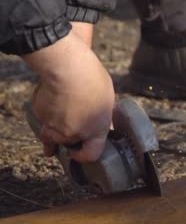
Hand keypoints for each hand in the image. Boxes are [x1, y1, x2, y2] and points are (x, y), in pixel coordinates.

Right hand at [22, 31, 114, 162]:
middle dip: (68, 135)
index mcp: (96, 130)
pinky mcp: (40, 115)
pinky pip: (43, 116)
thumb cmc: (92, 80)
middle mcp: (74, 133)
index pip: (90, 155)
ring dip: (54, 125)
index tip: (78, 151)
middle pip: (67, 142)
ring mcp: (54, 126)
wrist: (67, 68)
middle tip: (72, 119)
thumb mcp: (107, 100)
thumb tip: (107, 126)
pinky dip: (46, 109)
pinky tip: (52, 94)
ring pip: (51, 132)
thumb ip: (103, 117)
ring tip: (61, 107)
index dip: (83, 155)